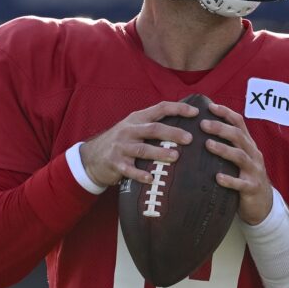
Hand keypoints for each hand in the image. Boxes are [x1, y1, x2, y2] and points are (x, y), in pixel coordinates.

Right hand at [80, 101, 196, 186]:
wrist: (92, 157)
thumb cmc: (121, 141)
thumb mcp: (133, 127)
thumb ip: (153, 124)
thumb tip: (184, 125)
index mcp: (137, 119)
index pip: (160, 108)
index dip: (178, 109)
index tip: (196, 113)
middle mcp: (129, 130)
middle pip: (153, 129)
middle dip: (172, 133)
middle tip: (189, 139)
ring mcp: (121, 147)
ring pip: (143, 149)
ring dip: (159, 153)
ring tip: (175, 157)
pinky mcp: (115, 163)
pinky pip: (129, 170)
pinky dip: (140, 174)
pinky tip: (150, 179)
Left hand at [200, 102, 272, 224]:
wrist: (263, 204)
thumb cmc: (244, 177)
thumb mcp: (239, 158)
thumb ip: (227, 146)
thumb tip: (199, 132)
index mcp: (248, 145)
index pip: (239, 123)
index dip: (226, 113)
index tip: (210, 107)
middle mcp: (253, 154)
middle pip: (238, 136)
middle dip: (221, 128)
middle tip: (203, 124)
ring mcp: (254, 171)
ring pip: (240, 156)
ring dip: (223, 149)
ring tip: (208, 145)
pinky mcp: (252, 187)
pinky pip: (241, 183)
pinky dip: (229, 180)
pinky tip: (217, 177)